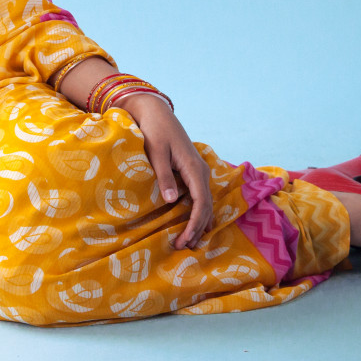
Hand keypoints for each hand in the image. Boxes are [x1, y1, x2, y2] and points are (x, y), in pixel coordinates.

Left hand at [114, 94, 212, 249]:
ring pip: (205, 202)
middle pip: (206, 206)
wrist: (157, 112)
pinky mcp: (192, 171)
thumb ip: (164, 176)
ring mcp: (198, 171)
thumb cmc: (154, 131)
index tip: (184, 240)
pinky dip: (199, 212)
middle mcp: (201, 171)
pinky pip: (200, 196)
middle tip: (184, 247)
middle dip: (197, 228)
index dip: (194, 224)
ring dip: (199, 223)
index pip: (201, 203)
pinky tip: (195, 224)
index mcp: (193, 168)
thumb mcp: (156, 152)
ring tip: (191, 242)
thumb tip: (172, 200)